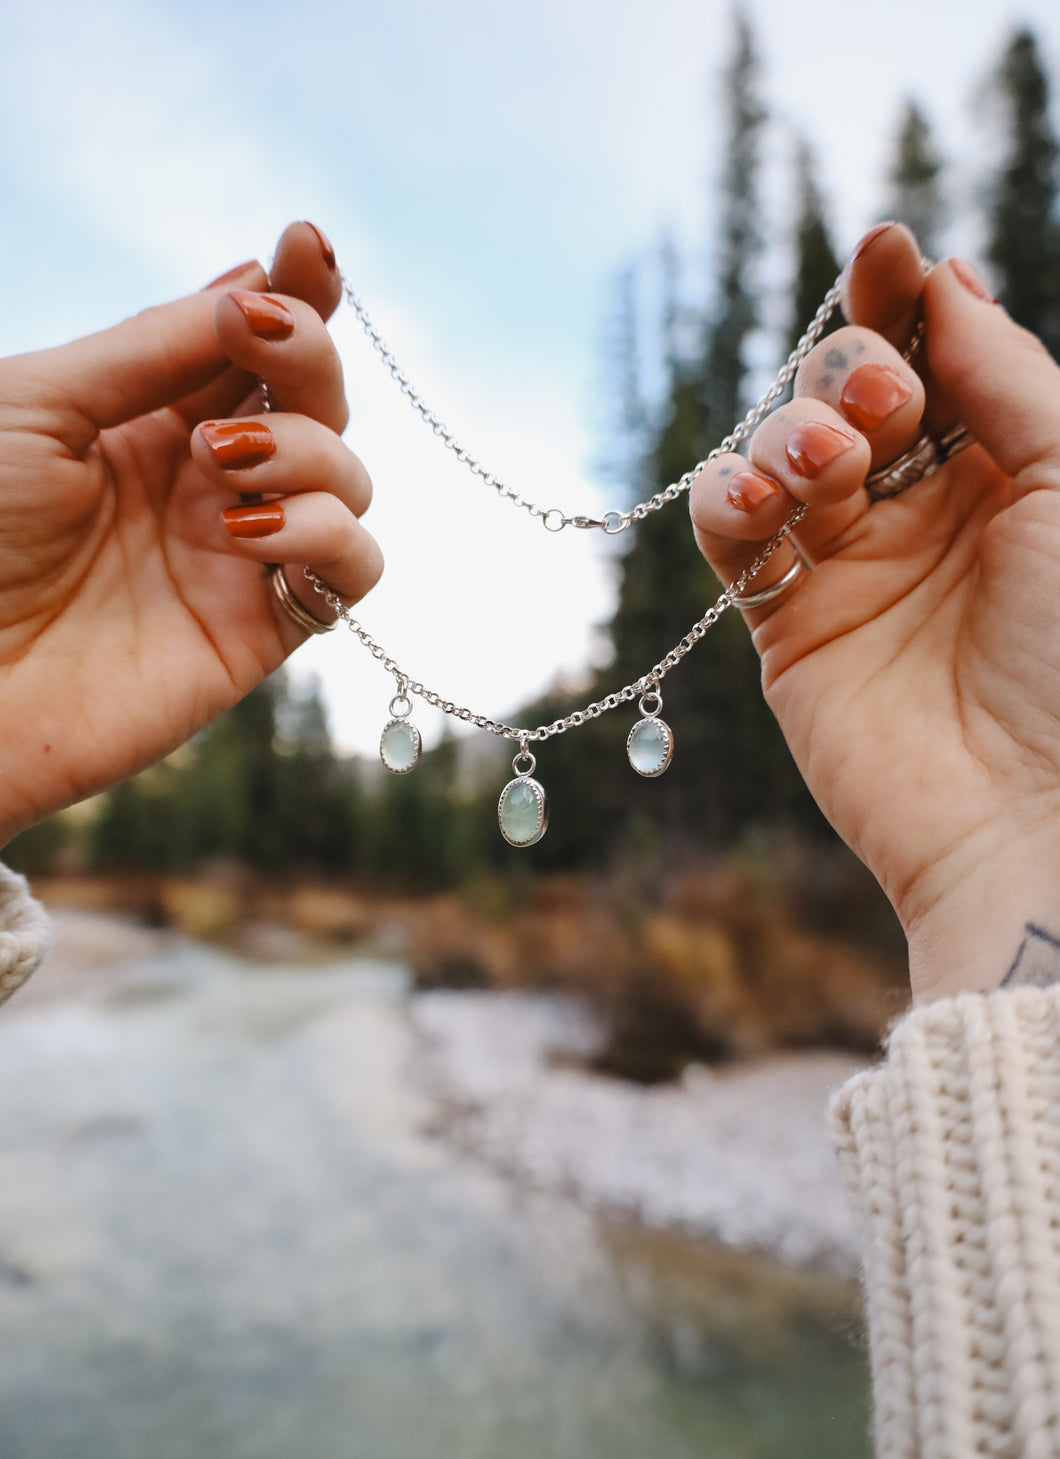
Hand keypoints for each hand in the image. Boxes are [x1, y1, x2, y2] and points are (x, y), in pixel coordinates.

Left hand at [0, 221, 380, 844]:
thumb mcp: (38, 403)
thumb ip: (151, 349)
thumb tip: (251, 280)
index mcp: (150, 419)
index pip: (253, 346)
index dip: (299, 292)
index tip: (308, 243)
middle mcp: (211, 482)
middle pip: (319, 400)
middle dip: (307, 354)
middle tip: (254, 335)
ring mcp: (240, 555)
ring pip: (351, 480)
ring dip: (309, 450)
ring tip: (218, 464)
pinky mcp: (261, 631)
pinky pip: (351, 570)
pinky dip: (324, 536)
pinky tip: (246, 532)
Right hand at [690, 223, 1059, 1000]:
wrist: (1034, 811)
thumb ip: (1008, 374)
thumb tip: (946, 281)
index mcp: (1013, 474)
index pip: (942, 360)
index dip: (907, 300)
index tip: (885, 246)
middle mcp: (930, 514)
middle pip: (854, 391)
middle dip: (856, 372)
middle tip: (885, 409)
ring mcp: (854, 569)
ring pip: (785, 449)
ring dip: (797, 431)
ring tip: (829, 467)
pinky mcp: (788, 626)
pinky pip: (733, 536)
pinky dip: (727, 496)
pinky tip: (754, 497)